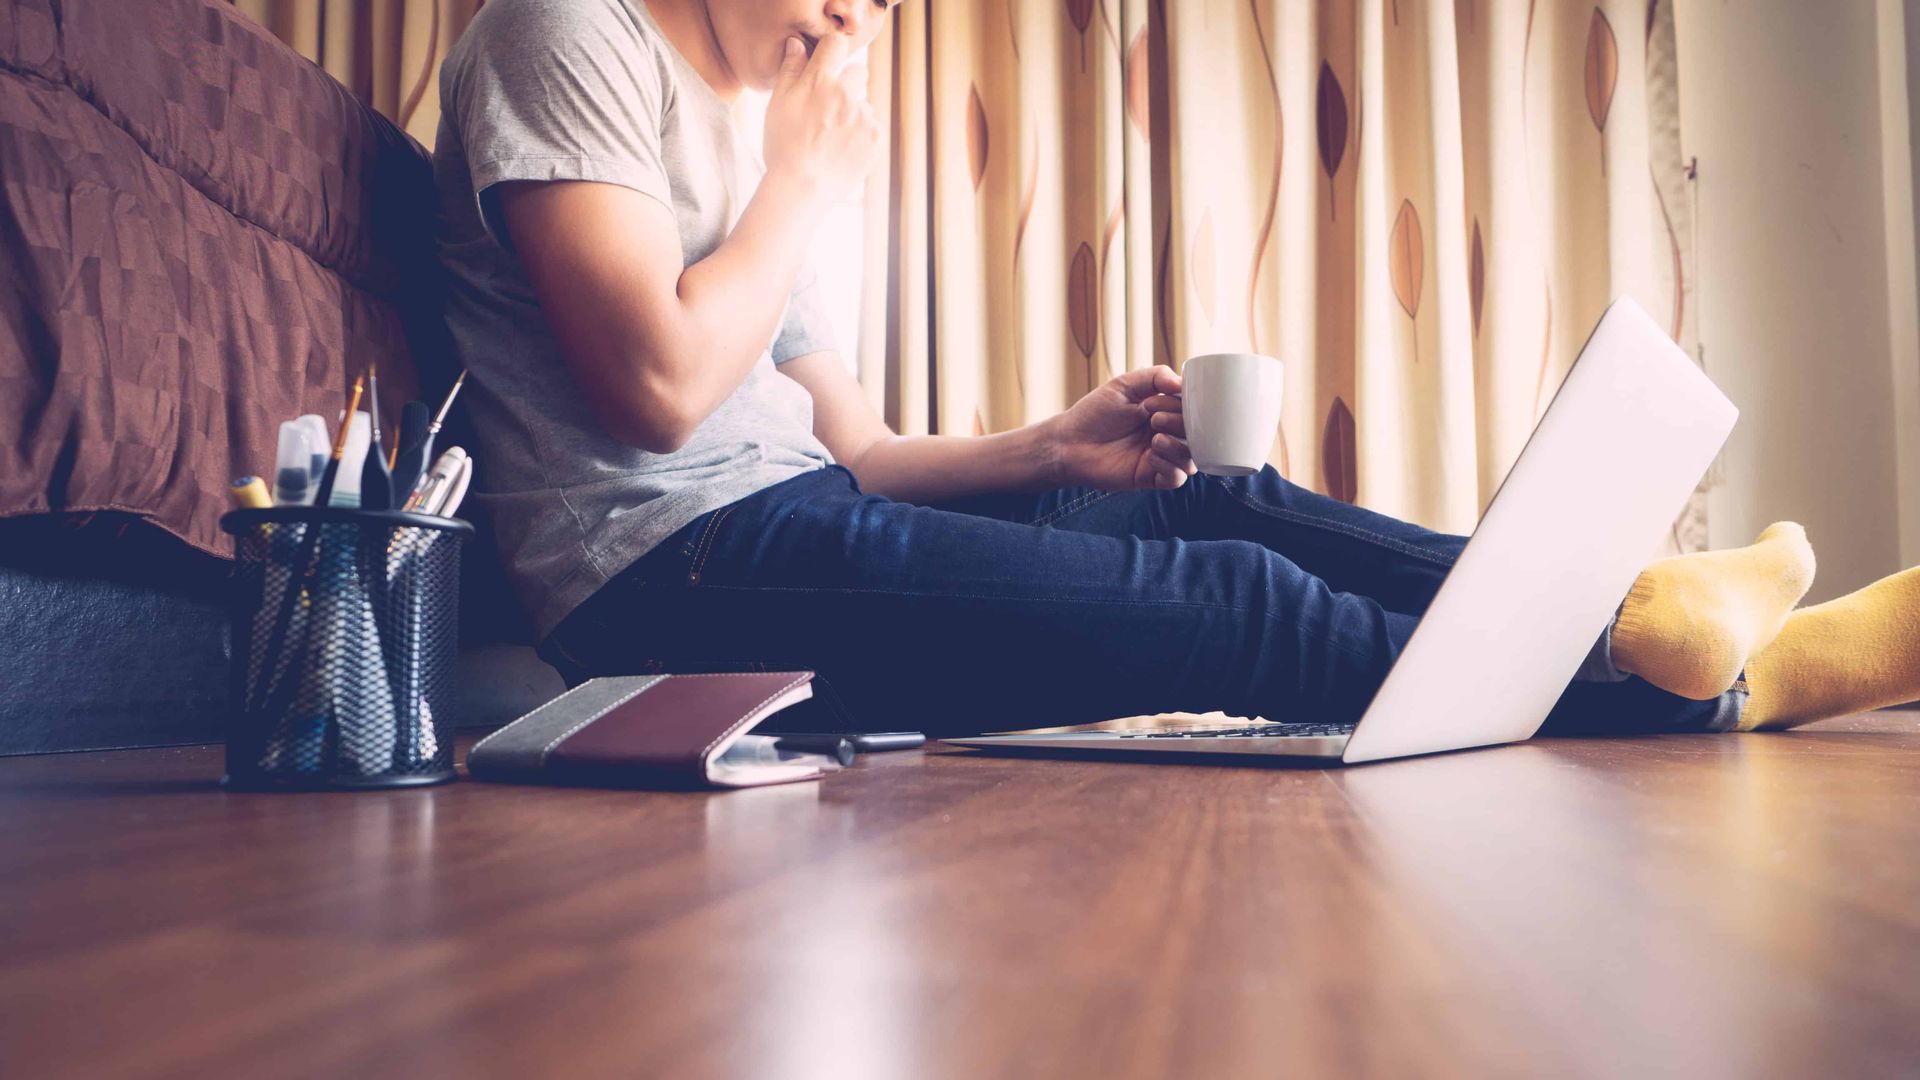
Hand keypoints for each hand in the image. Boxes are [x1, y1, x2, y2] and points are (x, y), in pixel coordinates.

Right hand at [763, 35, 880, 203]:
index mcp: (819, 81)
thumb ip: (791, 70)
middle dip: (849, 84)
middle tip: (832, 109)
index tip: (828, 64)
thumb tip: (797, 43)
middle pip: (859, 71)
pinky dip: (862, 137)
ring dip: (854, 115)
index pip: (836, 45)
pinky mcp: (876, 138)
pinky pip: (873, 128)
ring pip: (864, 105)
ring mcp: (863, 116)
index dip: (832, 52)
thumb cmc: (783, 146)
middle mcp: (845, 94)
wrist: (802, 188)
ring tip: (833, 140)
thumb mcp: (778, 104)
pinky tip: (844, 151)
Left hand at [1045, 365, 1195, 490]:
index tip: (1163, 397)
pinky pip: (1176, 479)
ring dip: (1179, 447)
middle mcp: (1166, 435)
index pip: (1192, 410)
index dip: (1186, 404)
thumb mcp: (1124, 385)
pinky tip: (1149, 455)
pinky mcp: (1150, 477)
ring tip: (1155, 437)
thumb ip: (1154, 377)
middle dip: (1181, 424)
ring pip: (1192, 459)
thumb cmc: (1094, 413)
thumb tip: (1181, 383)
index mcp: (1164, 412)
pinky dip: (1170, 467)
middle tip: (1154, 418)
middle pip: (1196, 435)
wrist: (1069, 442)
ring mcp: (1159, 457)